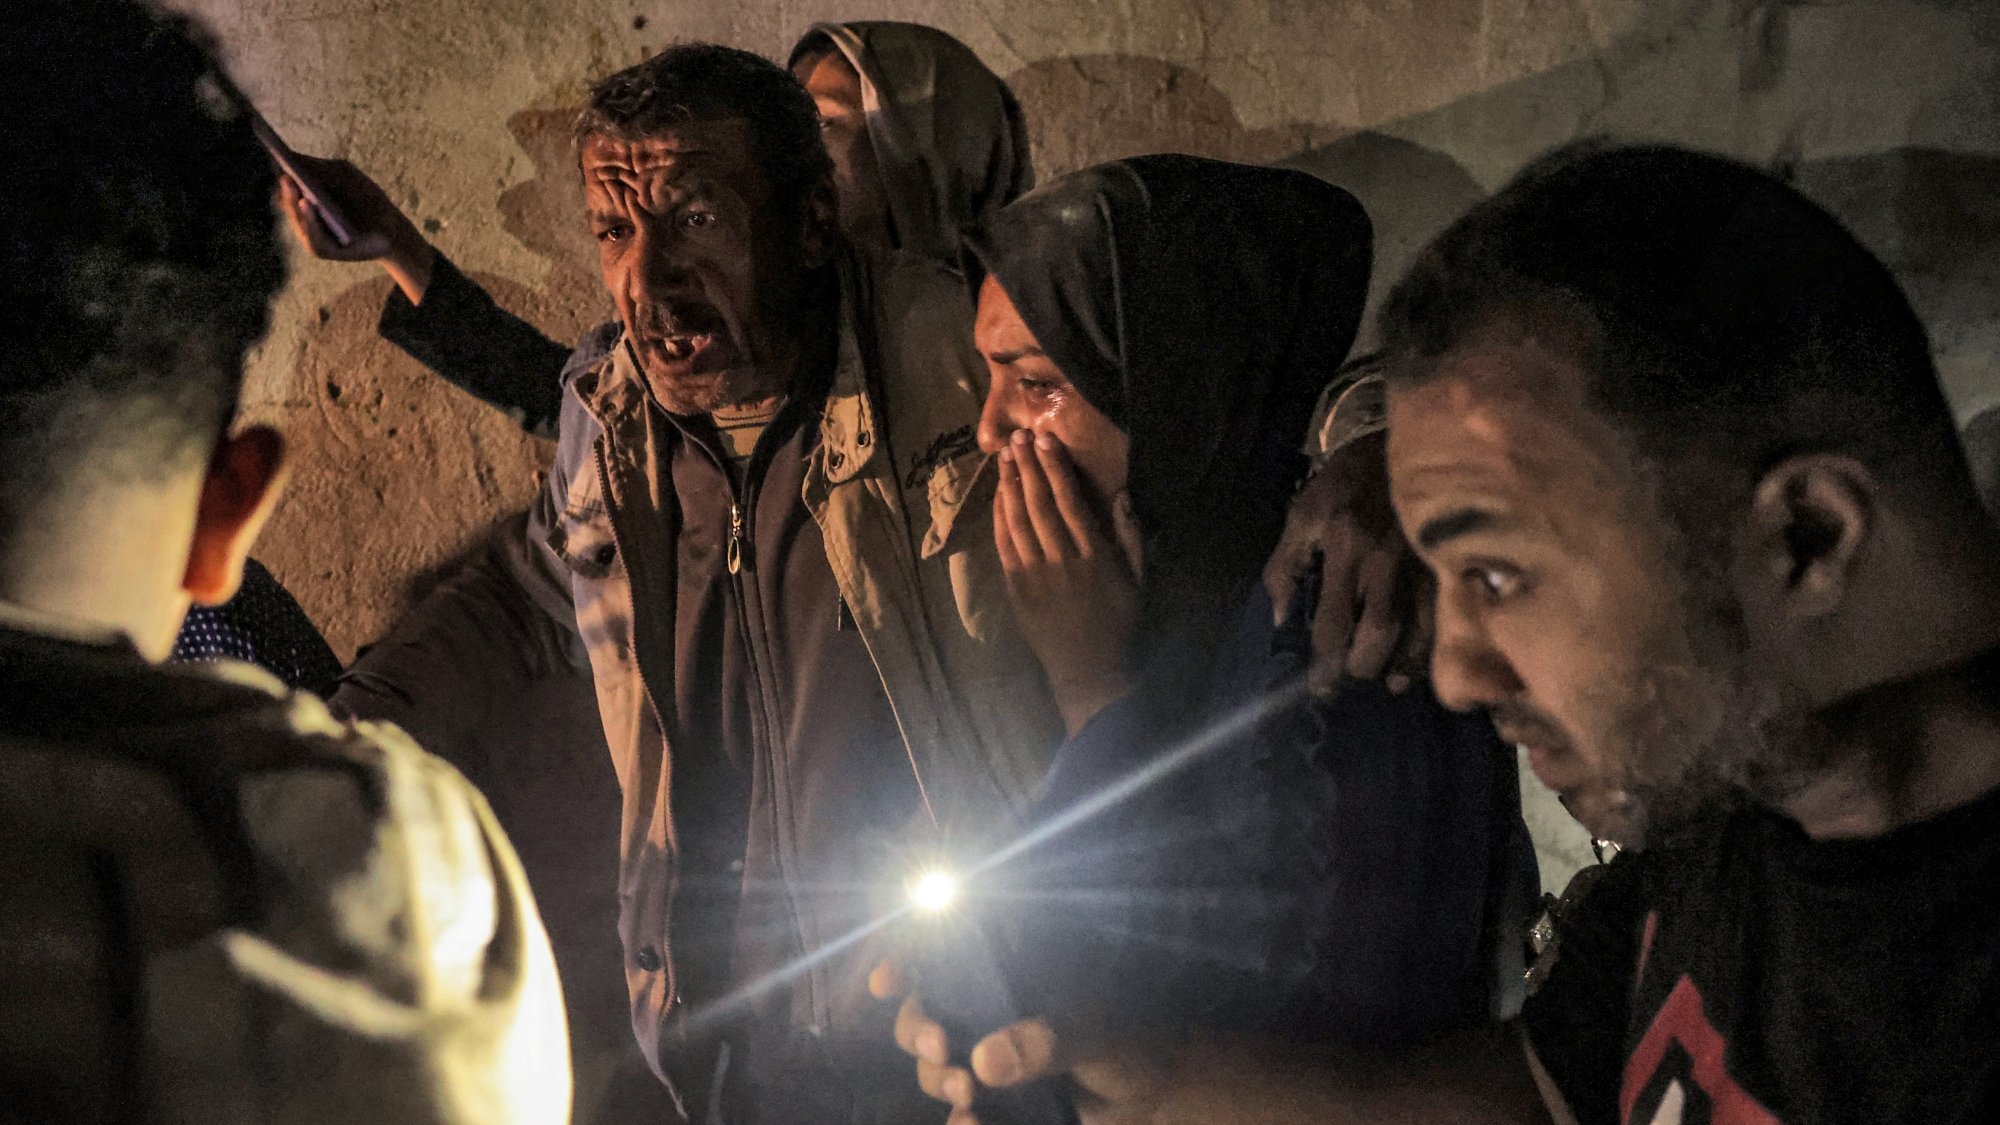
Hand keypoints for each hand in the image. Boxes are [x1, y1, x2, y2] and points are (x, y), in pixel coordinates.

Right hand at [276, 153, 434, 303]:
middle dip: (289, 189)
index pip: (289, 186)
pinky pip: (314, 238)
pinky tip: (308, 204)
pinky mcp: (324, 251)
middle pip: (290, 203)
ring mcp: (313, 236)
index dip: (283, 173)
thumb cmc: (368, 200)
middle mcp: (305, 219)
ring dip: (296, 206)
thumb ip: (322, 168)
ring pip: (299, 221)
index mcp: (307, 200)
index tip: (274, 155)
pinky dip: (311, 221)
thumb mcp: (347, 177)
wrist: (392, 230)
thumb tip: (294, 157)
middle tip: (286, 174)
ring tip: (295, 188)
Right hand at [871, 960, 1168, 1124]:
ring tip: (968, 1095)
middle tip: (941, 1048)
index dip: (906, 960)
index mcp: (1007, 971)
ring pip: (935, 1063)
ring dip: (937, 1077)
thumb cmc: (1127, 1037)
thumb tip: (986, 1062)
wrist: (1152, 1091)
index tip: (887, 980)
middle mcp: (987, 1008)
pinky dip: (959, 1122)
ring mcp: (988, 1054)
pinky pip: (960, 1111)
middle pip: (923, 1011)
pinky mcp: (996, 1099)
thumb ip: (1046, 1041)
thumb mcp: (1093, 1030)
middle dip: (918, 1029)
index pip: (944, 954)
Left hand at [994, 430, 1140, 735]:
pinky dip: (999, 518)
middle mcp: (1062, 560)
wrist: (1091, 672)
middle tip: (1017, 437)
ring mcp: (1035, 576)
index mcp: (1094, 555)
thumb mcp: (1139, 581)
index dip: (1055, 468)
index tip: (1045, 441)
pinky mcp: (1016, 590)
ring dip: (1009, 486)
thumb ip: (1132, 538)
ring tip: (1004, 457)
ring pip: (1017, 521)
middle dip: (1027, 467)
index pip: (1070, 501)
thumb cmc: (1121, 624)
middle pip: (1039, 504)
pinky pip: (1004, 547)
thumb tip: (1124, 496)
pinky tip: (997, 496)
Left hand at [1262, 430, 1432, 698]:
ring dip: (1402, 665)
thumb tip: (1281, 618)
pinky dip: (1434, 644)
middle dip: (1362, 667)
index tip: (1320, 688)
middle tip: (1350, 680)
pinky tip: (1424, 661)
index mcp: (1345, 548)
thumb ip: (1285, 566)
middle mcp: (1385, 562)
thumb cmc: (1343, 482)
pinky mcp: (1446, 561)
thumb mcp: (1302, 515)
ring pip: (1418, 631)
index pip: (1332, 623)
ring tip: (1388, 683)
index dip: (1324, 663)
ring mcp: (1421, 562)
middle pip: (1377, 634)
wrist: (1399, 438)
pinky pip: (1445, 614)